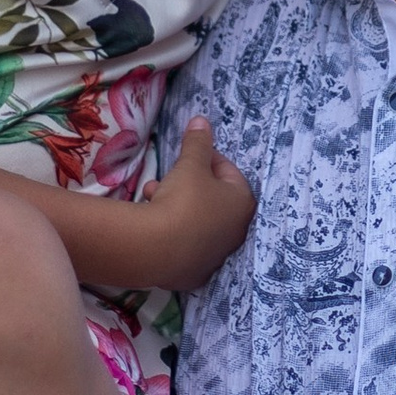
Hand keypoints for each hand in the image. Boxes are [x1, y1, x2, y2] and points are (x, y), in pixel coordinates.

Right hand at [131, 118, 256, 291]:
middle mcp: (236, 233)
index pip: (230, 172)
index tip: (188, 155)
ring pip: (196, 222)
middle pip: (213, 200)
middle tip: (168, 177)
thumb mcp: (189, 165)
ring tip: (151, 194)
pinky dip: (172, 232)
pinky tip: (153, 223)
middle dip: (188, 184)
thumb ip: (198, 142)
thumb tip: (201, 120)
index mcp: (243, 204)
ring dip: (175, 205)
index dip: (207, 159)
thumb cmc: (183, 200)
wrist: (158, 249)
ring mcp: (216, 257)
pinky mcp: (194, 274)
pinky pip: (184, 244)